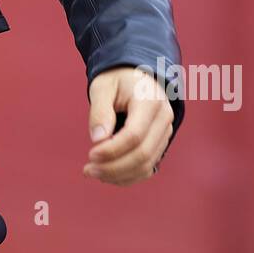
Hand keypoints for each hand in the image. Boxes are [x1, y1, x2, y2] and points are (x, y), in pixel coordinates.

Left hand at [83, 67, 172, 185]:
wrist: (136, 76)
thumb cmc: (116, 80)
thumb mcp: (102, 87)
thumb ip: (100, 111)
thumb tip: (98, 140)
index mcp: (150, 101)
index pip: (134, 135)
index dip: (112, 150)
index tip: (91, 154)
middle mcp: (163, 118)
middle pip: (142, 154)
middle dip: (113, 167)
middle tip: (88, 170)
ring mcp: (165, 132)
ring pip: (147, 165)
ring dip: (119, 175)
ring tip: (94, 173)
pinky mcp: (161, 143)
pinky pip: (148, 167)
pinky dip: (128, 176)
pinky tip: (107, 175)